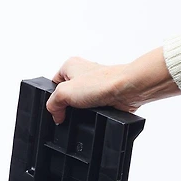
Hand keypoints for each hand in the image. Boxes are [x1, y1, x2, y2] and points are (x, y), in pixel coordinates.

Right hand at [47, 47, 180, 124]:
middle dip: (69, 106)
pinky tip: (96, 114)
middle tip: (72, 110)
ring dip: (83, 112)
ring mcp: (96, 85)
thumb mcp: (64, 92)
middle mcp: (84, 73)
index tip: (56, 109)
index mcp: (70, 65)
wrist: (128, 90)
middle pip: (68, 96)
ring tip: (86, 111)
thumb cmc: (102, 82)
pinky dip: (95, 115)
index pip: (53, 85)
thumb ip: (52, 104)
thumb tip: (56, 115)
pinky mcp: (107, 97)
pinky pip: (95, 110)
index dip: (53, 99)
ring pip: (82, 105)